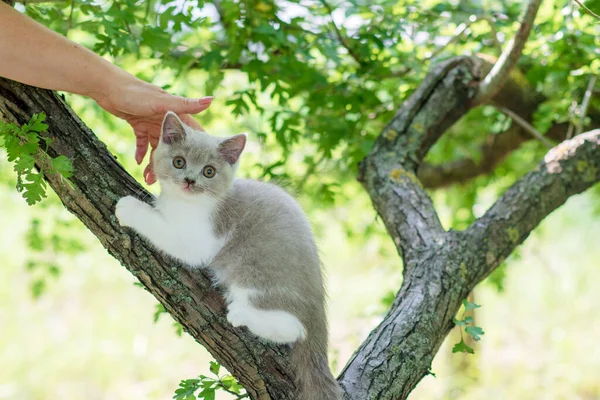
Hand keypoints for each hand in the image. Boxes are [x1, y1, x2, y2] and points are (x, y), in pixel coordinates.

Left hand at [94, 75, 211, 183]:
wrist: (107, 87)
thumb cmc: (135, 92)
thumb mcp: (161, 102)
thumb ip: (186, 104)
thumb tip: (211, 100)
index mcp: (175, 114)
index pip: (191, 133)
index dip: (198, 148)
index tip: (203, 164)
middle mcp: (165, 119)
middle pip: (172, 146)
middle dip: (170, 163)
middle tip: (166, 180)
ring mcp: (151, 123)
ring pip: (156, 147)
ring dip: (153, 162)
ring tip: (148, 178)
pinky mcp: (138, 124)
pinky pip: (142, 143)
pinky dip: (140, 152)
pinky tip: (137, 162)